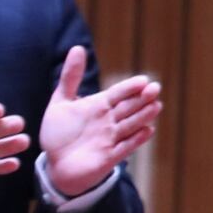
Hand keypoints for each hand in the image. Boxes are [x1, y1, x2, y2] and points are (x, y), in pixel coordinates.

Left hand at [38, 47, 162, 196]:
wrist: (56, 164)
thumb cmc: (60, 133)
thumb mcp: (61, 102)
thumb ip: (70, 76)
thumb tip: (78, 48)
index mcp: (99, 105)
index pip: (118, 93)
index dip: (130, 87)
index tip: (143, 80)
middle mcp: (108, 120)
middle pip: (129, 107)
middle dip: (142, 99)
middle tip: (155, 89)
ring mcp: (110, 138)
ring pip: (130, 124)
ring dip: (143, 116)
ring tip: (156, 106)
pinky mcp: (109, 157)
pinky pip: (125, 147)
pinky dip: (136, 140)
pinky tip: (148, 131)